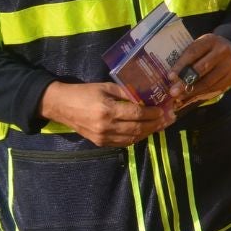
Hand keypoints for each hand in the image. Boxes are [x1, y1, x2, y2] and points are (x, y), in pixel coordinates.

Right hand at [39, 81, 174, 147]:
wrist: (60, 105)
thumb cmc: (84, 92)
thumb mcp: (107, 87)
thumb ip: (127, 93)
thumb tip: (147, 97)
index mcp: (108, 110)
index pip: (137, 114)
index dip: (153, 113)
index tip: (164, 110)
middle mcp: (106, 126)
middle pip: (138, 128)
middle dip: (156, 124)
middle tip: (169, 119)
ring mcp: (103, 137)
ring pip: (133, 138)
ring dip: (149, 132)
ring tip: (161, 126)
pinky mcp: (100, 143)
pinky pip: (123, 143)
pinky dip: (136, 138)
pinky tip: (145, 131)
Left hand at [168, 33, 230, 108]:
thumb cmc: (209, 49)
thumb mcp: (200, 46)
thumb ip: (189, 57)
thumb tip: (172, 77)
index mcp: (211, 40)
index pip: (193, 53)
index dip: (181, 66)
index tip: (170, 76)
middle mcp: (223, 51)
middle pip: (202, 68)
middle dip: (186, 82)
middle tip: (173, 92)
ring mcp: (230, 65)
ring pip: (209, 81)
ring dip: (193, 91)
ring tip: (180, 97)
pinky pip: (215, 88)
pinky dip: (202, 94)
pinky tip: (192, 97)